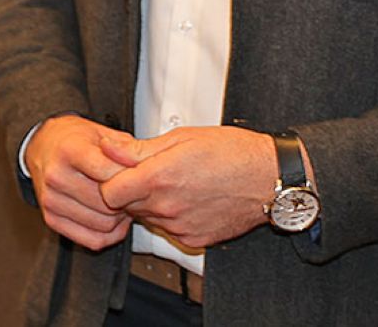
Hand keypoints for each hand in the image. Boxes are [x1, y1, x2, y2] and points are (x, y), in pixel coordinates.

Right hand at [24, 115, 133, 250]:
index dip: (129, 177)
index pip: (107, 172)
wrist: (42, 147)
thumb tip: (144, 164)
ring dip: (119, 218)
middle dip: (126, 200)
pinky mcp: (51, 219)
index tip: (137, 175)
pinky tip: (111, 218)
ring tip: (120, 203)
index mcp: (68, 150)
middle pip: (107, 202)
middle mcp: (56, 176)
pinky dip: (109, 234)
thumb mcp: (100, 132)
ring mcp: (52, 200)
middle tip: (130, 192)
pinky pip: (92, 240)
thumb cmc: (73, 140)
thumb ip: (124, 148)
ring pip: (103, 224)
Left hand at [98, 125, 275, 248]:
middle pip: (126, 206)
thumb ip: (140, 148)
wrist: (268, 179)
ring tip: (175, 182)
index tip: (121, 170)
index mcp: (159, 178)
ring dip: (151, 202)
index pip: (109, 192)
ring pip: (147, 217)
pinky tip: (188, 197)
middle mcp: (166, 208)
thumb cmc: (231, 152)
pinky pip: (169, 229)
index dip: (110, 180)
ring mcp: (180, 227)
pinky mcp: (193, 239)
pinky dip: (171, 215)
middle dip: (130, 189)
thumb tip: (109, 147)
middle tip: (150, 171)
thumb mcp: (182, 138)